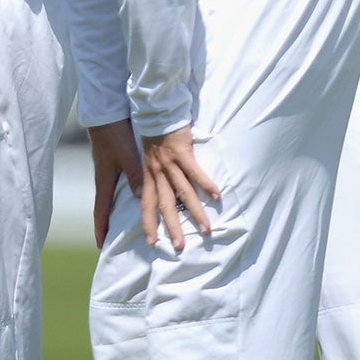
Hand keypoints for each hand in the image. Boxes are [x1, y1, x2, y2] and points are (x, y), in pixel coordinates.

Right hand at [87, 120, 142, 248]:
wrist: (106, 116)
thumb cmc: (115, 135)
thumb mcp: (126, 156)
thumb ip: (134, 175)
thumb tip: (138, 197)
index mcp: (106, 181)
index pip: (101, 210)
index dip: (101, 228)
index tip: (101, 245)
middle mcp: (105, 180)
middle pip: (105, 209)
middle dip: (107, 227)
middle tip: (106, 244)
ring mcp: (107, 173)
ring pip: (110, 200)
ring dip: (113, 215)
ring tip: (115, 228)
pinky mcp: (112, 165)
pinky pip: (115, 188)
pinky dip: (119, 199)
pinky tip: (124, 201)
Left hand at [140, 125, 220, 252]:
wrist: (156, 113)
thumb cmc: (154, 137)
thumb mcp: (146, 159)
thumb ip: (148, 178)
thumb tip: (143, 194)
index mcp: (148, 176)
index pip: (147, 205)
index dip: (148, 223)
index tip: (152, 242)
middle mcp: (157, 173)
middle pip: (165, 205)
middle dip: (173, 227)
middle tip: (179, 246)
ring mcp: (170, 164)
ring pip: (183, 193)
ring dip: (195, 212)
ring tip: (206, 229)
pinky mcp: (182, 153)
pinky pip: (195, 171)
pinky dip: (206, 183)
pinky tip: (217, 196)